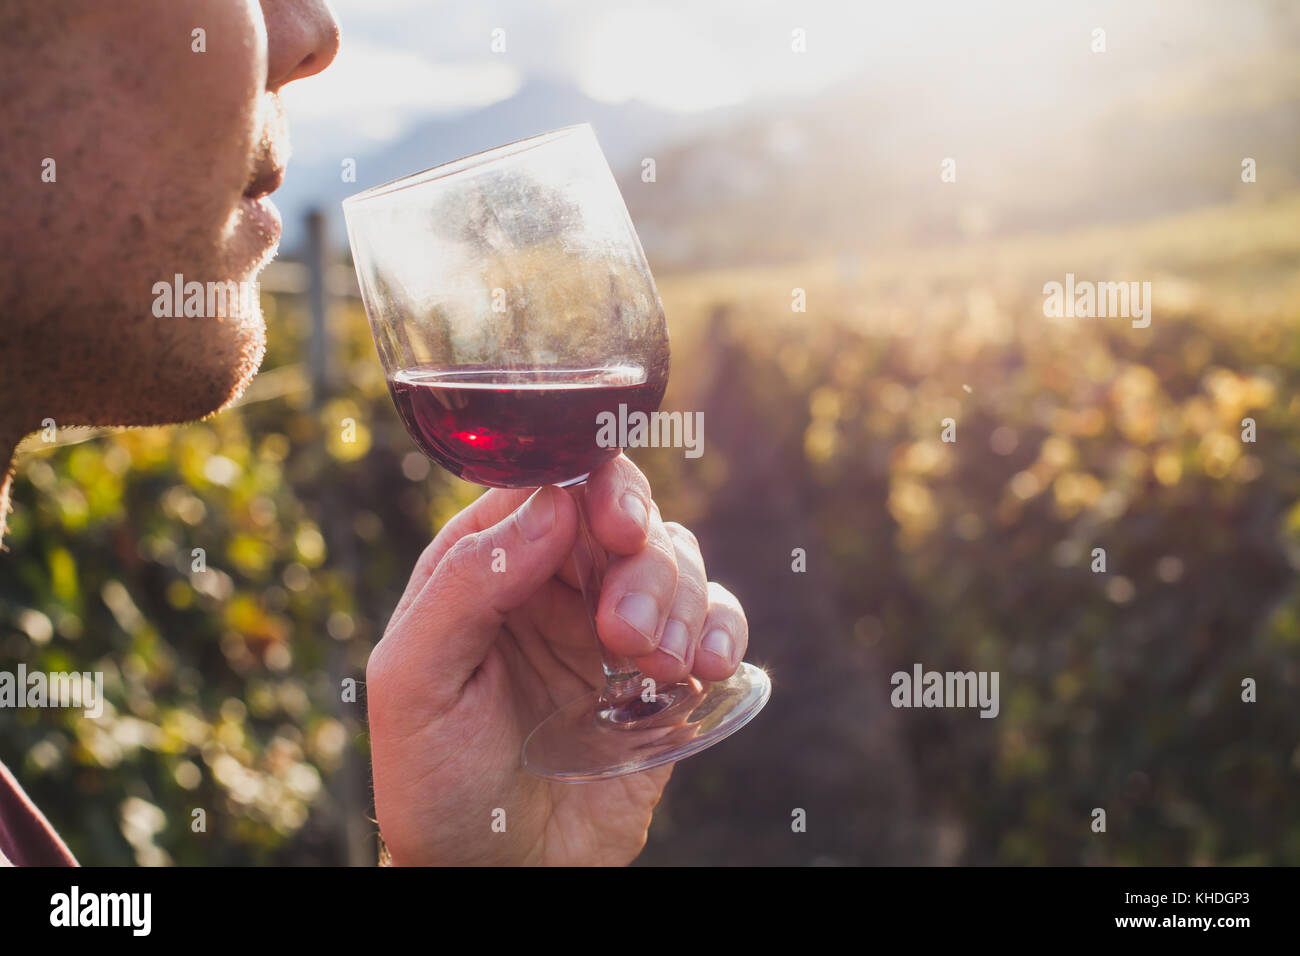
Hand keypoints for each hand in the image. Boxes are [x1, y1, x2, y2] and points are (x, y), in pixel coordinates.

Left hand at [366, 454, 748, 864]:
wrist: (494, 876)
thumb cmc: (435, 781)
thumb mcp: (415, 681)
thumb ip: (467, 585)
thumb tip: (548, 504)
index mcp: (488, 567)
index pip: (549, 486)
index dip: (592, 488)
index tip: (615, 527)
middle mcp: (554, 585)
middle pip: (624, 516)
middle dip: (641, 558)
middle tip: (624, 629)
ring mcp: (612, 627)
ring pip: (674, 559)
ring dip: (678, 599)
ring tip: (652, 663)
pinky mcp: (661, 676)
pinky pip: (711, 621)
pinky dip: (721, 627)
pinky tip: (704, 664)